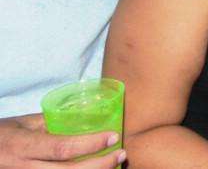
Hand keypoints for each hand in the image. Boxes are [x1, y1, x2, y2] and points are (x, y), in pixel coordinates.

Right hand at [0, 114, 125, 167]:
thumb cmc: (3, 135)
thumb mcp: (22, 124)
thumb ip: (50, 122)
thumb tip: (84, 116)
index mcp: (23, 147)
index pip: (62, 148)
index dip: (91, 144)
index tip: (113, 136)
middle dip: (101, 165)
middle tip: (121, 154)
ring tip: (114, 165)